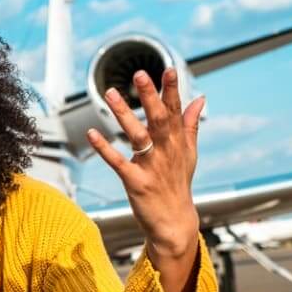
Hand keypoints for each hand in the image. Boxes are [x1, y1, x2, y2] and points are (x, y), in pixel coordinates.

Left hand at [87, 68, 204, 258]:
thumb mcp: (188, 153)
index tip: (167, 69)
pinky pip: (118, 163)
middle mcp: (167, 152)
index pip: (175, 111)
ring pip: (137, 136)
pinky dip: (104, 149)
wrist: (174, 222)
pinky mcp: (136, 183)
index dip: (172, 90)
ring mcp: (152, 167)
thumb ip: (190, 125)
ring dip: (123, 115)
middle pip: (158, 119)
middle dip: (150, 96)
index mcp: (178, 143)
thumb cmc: (178, 184)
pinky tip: (92, 134)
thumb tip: (200, 98)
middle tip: (139, 74)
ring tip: (110, 94)